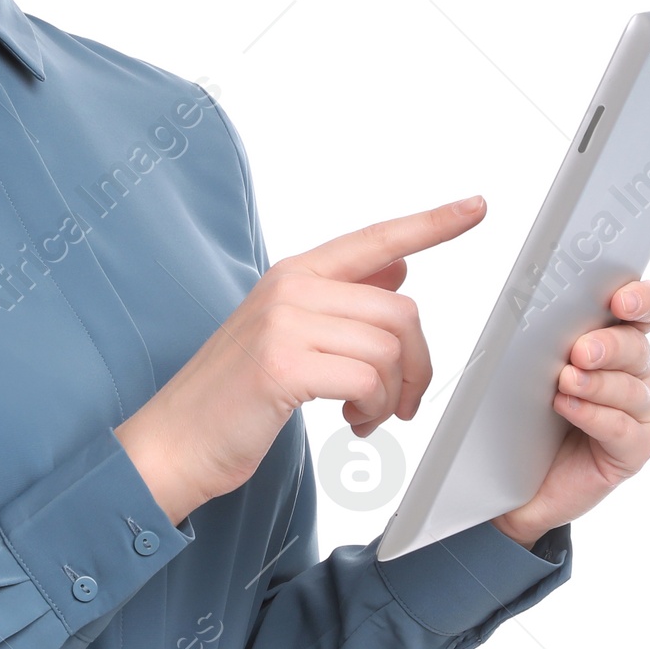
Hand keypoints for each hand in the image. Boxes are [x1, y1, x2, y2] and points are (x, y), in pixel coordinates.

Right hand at [115, 196, 488, 524]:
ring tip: (365, 415)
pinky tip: (349, 420)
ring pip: (388, 349)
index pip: (376, 238)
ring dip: (391, 396)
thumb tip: (398, 270)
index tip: (475, 207)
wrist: (173, 441)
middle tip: (400, 403)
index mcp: (294, 274)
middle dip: (416, 366)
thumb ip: (343, 300)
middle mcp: (290, 288)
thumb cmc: (231, 395)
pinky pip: (367, 379)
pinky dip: (372, 409)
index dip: (431, 224)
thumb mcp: (288, 335)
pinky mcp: (282, 365)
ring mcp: (283, 323)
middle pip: (400, 312)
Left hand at [490, 280, 649, 549]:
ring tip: (565, 381)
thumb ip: (540, 337)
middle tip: (579, 350)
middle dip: (609, 345)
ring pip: (632, 389)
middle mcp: (634, 372)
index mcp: (615, 339)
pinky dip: (595, 416)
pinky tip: (568, 408)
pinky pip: (623, 430)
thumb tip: (529, 309)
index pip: (645, 309)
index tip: (620, 299)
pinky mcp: (633, 450)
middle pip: (637, 347)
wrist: (519, 479)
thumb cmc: (527, 413)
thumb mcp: (528, 367)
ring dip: (598, 383)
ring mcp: (638, 412)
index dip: (642, 299)